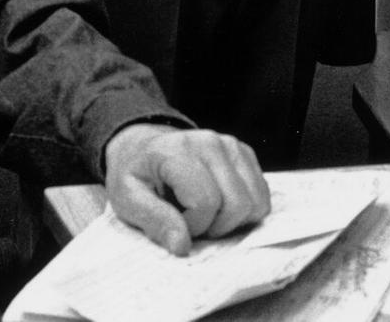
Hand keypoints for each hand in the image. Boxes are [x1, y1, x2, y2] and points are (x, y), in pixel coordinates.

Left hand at [103, 123, 269, 254]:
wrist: (143, 147)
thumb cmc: (135, 174)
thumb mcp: (127, 199)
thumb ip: (154, 221)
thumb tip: (182, 246)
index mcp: (177, 151)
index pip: (206, 201)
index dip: (194, 226)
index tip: (176, 224)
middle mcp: (210, 143)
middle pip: (237, 204)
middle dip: (216, 227)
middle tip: (193, 223)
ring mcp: (231, 146)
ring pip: (255, 202)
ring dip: (232, 221)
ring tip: (206, 215)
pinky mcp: (244, 153)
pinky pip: (262, 196)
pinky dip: (244, 211)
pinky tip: (220, 206)